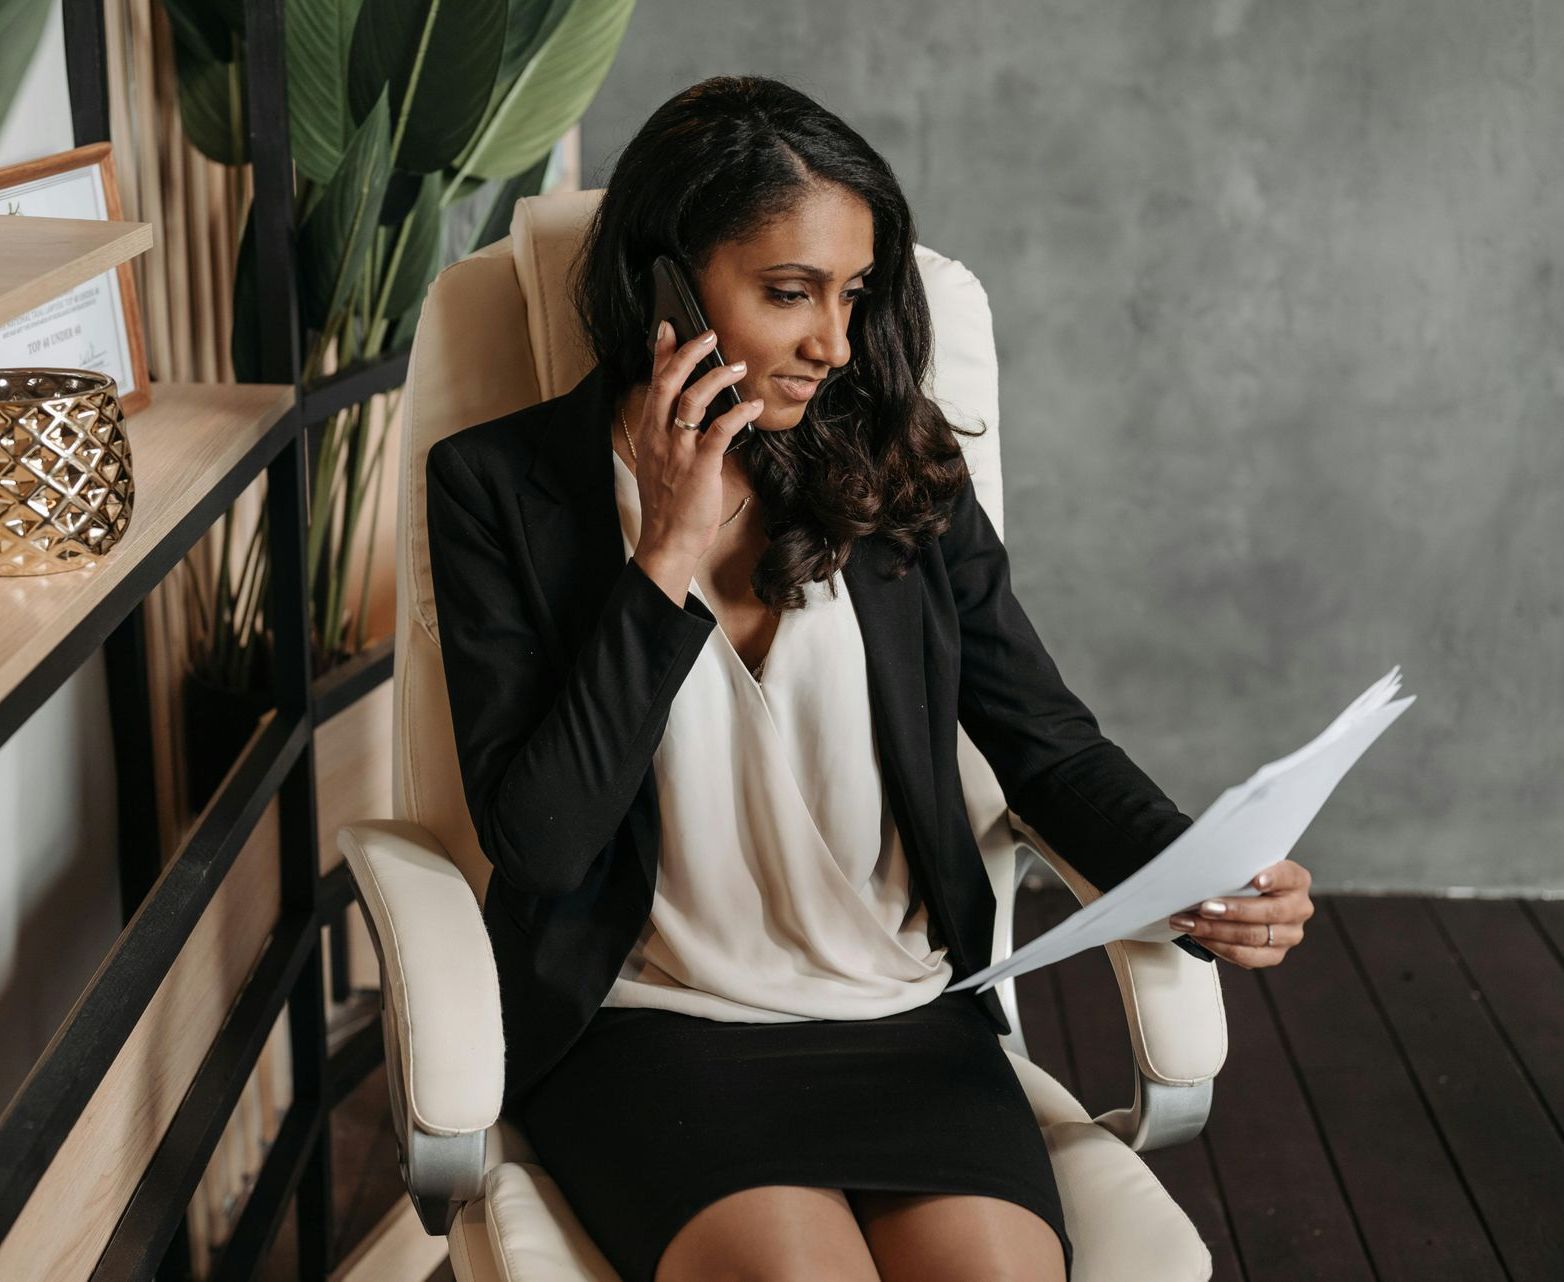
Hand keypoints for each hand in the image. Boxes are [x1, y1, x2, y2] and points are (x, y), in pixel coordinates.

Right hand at [633, 320, 764, 561]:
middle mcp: (659, 436)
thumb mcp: (660, 464)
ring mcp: (679, 451)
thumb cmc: (668, 505)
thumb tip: (691, 414)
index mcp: (649, 433)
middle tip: (710, 334)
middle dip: (689, 352)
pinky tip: (753, 405)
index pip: (653, 383)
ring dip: (717, 377)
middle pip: (669, 381)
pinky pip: (720, 430)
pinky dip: (738, 413)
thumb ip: (669, 436)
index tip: (669, 326)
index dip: (661, 352)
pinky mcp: (700, 466)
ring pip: (692, 399)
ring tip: (738, 366)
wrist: (667, 542)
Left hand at [1169, 859, 1313, 968]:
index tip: (1256, 880)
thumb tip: (1209, 872)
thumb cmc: (1246, 879)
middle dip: (1232, 910)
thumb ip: (1239, 868)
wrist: (1251, 899)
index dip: (1273, 878)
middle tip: (1205, 907)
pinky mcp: (1275, 955)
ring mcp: (1289, 934)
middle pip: (1268, 912)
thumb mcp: (1247, 867)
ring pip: (1253, 936)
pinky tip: (1200, 936)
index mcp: (1296, 880)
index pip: (1288, 876)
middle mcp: (1299, 908)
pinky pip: (1246, 956)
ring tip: (1190, 923)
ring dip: (1216, 931)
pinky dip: (1219, 946)